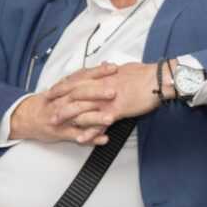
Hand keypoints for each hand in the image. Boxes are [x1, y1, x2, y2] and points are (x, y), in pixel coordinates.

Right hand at [10, 64, 119, 144]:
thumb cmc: (50, 101)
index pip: (82, 76)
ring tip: (110, 118)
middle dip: (97, 93)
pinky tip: (103, 138)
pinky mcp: (60, 132)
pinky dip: (90, 138)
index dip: (98, 72)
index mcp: (65, 88)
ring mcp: (61, 117)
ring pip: (79, 116)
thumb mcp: (64, 85)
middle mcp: (62, 101)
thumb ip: (84, 77)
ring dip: (95, 118)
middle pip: (80, 95)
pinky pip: (76, 136)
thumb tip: (105, 64)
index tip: (113, 69)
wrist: (26, 117)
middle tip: (113, 92)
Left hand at [44, 61, 165, 132]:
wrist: (159, 79)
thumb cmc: (146, 74)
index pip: (78, 80)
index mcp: (104, 76)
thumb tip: (109, 67)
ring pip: (83, 108)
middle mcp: (102, 87)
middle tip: (47, 108)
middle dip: (59, 102)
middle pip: (75, 94)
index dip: (63, 86)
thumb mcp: (126, 69)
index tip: (53, 90)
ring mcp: (108, 99)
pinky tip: (81, 139)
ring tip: (56, 125)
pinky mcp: (117, 110)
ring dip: (68, 117)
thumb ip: (114, 71)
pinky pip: (99, 123)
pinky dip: (89, 132)